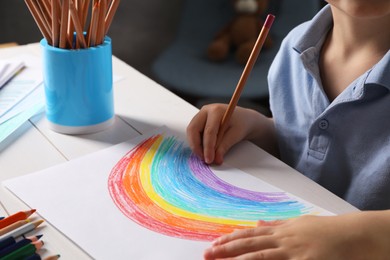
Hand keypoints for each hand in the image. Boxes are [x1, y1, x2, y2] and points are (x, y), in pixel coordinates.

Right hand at [186, 104, 273, 163]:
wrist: (243, 119)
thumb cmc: (242, 124)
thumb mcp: (236, 135)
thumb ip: (224, 146)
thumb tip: (216, 159)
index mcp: (216, 111)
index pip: (208, 131)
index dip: (208, 147)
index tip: (209, 160)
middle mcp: (205, 111)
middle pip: (193, 129)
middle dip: (196, 146)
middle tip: (204, 159)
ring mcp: (200, 115)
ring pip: (191, 132)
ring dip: (196, 146)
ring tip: (206, 155)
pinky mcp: (199, 121)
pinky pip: (193, 133)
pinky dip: (198, 143)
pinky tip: (205, 150)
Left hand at [204, 211, 389, 259]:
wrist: (352, 234)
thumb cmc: (327, 230)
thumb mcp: (299, 223)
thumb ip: (277, 225)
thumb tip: (258, 224)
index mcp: (281, 230)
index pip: (250, 235)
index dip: (231, 239)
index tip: (215, 243)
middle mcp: (283, 239)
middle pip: (249, 244)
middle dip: (226, 249)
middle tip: (207, 253)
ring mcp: (292, 252)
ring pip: (259, 256)